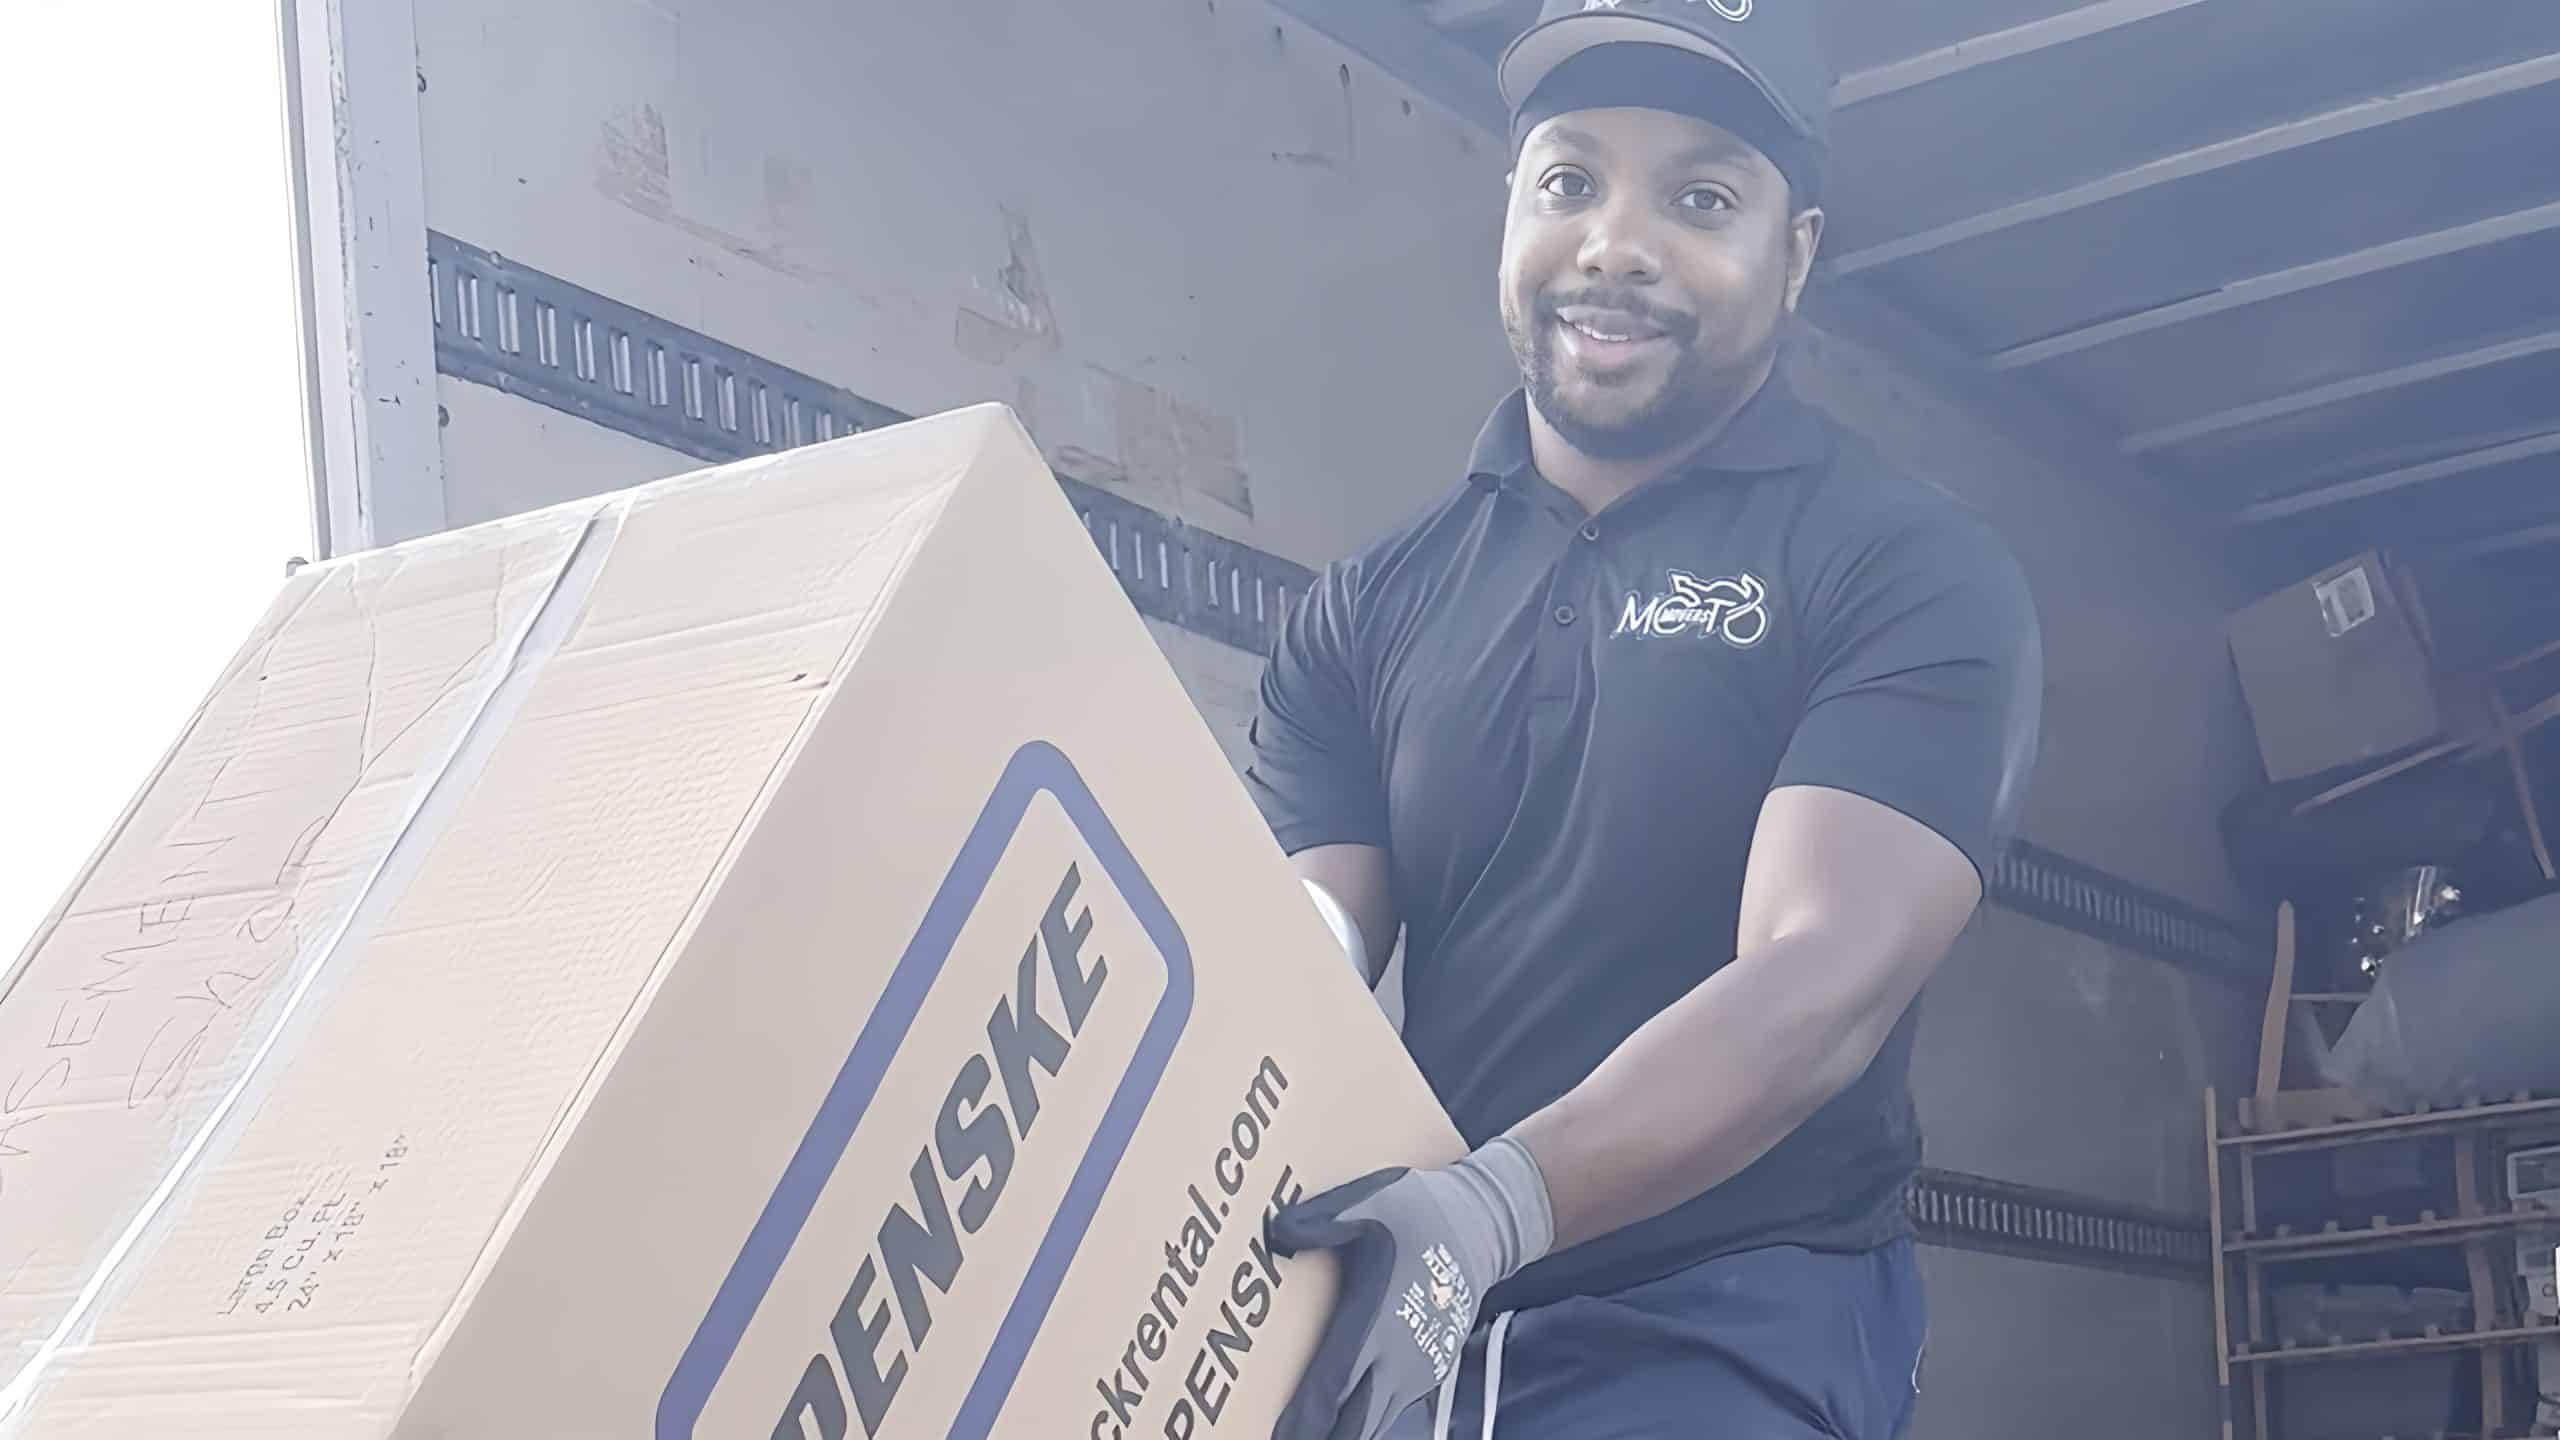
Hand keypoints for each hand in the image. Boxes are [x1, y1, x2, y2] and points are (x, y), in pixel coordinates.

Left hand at [1266, 1139, 1551, 1439]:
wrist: (1484, 1224)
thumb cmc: (1422, 1212)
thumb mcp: (1372, 1200)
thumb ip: (1322, 1219)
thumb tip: (1277, 1233)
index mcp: (1376, 1322)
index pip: (1332, 1386)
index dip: (1303, 1417)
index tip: (1277, 1433)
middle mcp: (1398, 1358)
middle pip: (1354, 1423)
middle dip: (1320, 1435)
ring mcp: (1418, 1370)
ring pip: (1374, 1423)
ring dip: (1344, 1431)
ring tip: (1311, 1433)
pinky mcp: (1430, 1370)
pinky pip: (1392, 1411)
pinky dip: (1366, 1421)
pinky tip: (1345, 1421)